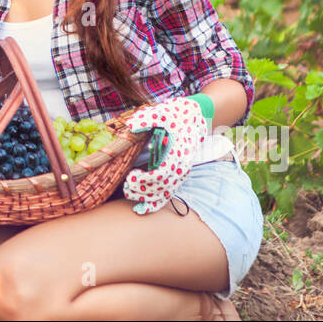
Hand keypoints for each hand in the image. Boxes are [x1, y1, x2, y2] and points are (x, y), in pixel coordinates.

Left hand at [122, 97, 209, 214]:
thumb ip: (147, 118)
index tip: (131, 176)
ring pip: (164, 194)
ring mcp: (180, 173)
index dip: (146, 180)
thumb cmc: (177, 114)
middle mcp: (181, 167)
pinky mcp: (176, 176)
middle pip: (162, 188)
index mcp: (178, 152)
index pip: (163, 174)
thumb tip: (131, 125)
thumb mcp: (162, 111)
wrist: (196, 117)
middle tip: (126, 185)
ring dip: (146, 199)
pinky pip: (167, 195)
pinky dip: (154, 204)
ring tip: (129, 192)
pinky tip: (139, 210)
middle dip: (142, 191)